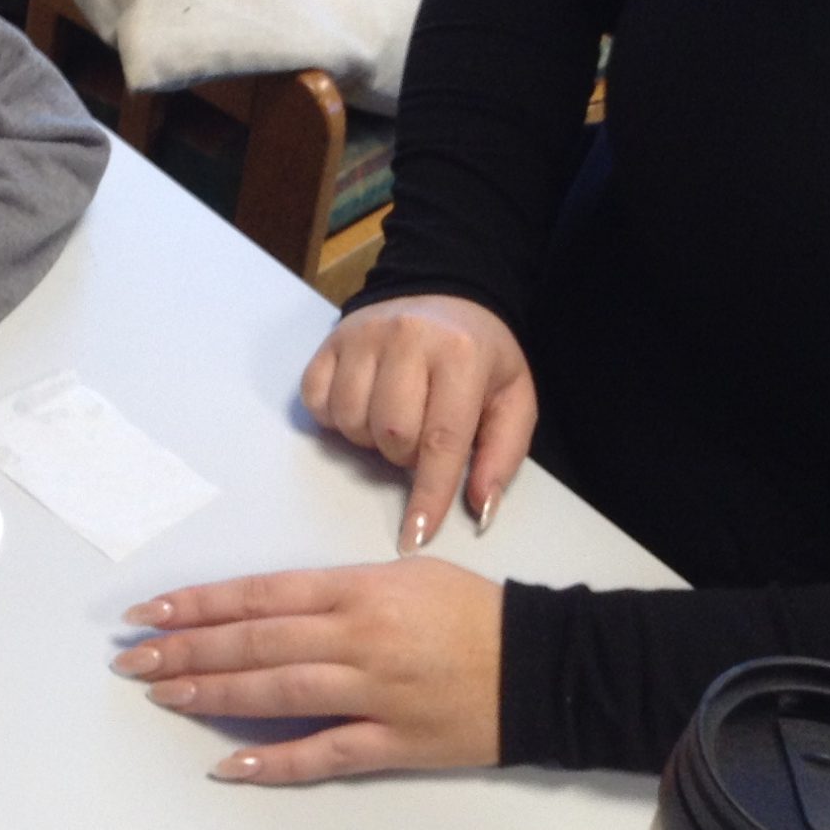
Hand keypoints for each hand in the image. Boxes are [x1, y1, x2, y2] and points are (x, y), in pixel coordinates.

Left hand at [114, 559, 501, 783]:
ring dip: (213, 695)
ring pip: (277, 693)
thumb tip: (263, 606)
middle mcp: (358, 638)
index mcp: (356, 590)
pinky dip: (274, 760)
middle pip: (255, 643)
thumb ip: (332, 591)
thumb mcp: (400, 574)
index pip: (258, 594)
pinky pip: (324, 753)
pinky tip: (227, 762)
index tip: (149, 612)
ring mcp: (375, 693)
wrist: (545, 666)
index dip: (198, 604)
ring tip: (163, 695)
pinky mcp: (396, 743)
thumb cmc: (470, 611)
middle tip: (133, 659)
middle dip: (186, 649)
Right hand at [303, 296, 536, 553]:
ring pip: (350, 420)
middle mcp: (408, 339)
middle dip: (403, 455)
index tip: (415, 536)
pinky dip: (335, 419)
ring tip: (391, 421)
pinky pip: (317, 401)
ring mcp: (362, 336)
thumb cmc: (482, 357)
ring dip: (368, 439)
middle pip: (390, 432)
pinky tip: (361, 407)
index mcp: (460, 356)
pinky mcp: (331, 340)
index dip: (428, 494)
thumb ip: (501, 456)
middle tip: (419, 441)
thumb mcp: (513, 401)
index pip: (442, 440)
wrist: (446, 293)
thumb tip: (479, 509)